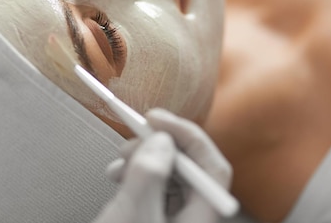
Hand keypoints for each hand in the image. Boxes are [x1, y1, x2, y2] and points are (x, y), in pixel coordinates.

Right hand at [93, 108, 231, 222]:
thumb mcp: (133, 211)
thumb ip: (149, 174)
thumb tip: (162, 140)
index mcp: (199, 219)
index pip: (213, 167)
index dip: (188, 136)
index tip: (156, 119)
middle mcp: (192, 218)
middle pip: (190, 169)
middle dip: (160, 146)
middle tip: (133, 137)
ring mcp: (175, 221)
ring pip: (170, 176)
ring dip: (143, 159)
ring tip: (120, 161)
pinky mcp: (156, 220)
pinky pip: (155, 188)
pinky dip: (136, 175)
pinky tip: (117, 175)